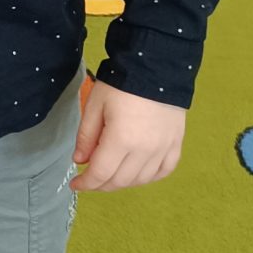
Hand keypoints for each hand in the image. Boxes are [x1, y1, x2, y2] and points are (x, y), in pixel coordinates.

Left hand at [70, 82, 185, 192]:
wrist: (155, 67)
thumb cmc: (120, 84)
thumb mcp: (95, 106)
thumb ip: (86, 137)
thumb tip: (80, 161)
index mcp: (122, 140)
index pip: (101, 174)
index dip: (86, 183)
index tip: (75, 184)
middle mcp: (145, 150)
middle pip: (120, 181)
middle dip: (101, 185)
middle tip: (90, 180)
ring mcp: (164, 148)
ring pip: (141, 180)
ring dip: (123, 183)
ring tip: (110, 175)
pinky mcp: (176, 143)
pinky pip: (164, 171)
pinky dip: (148, 177)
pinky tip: (136, 173)